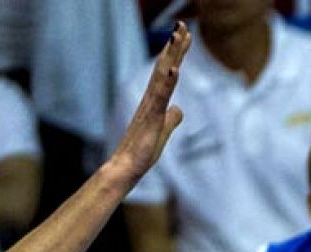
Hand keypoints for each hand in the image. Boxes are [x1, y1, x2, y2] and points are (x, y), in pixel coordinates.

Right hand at [106, 22, 191, 184]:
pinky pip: (160, 96)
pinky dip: (168, 81)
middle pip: (165, 67)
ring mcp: (150, 106)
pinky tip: (175, 69)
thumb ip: (171, 119)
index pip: (168, 72)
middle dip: (174, 46)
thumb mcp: (163, 131)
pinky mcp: (151, 117)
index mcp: (154, 101)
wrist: (127, 166)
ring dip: (171, 56)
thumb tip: (179, 109)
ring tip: (179, 36)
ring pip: (162, 76)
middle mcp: (150, 98)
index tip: (183, 36)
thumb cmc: (142, 152)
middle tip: (182, 25)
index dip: (176, 54)